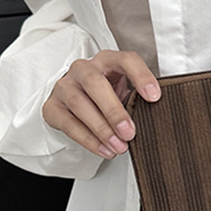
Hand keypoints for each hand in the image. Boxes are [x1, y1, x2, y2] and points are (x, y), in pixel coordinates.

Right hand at [42, 50, 159, 158]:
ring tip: (119, 147)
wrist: (76, 101)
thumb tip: (158, 114)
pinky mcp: (52, 106)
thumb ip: (138, 97)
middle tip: (130, 132)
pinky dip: (88, 139)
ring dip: (101, 129)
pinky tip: (104, 149)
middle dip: (114, 111)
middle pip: (96, 84)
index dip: (141, 76)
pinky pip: (69, 123)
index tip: (154, 97)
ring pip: (80, 104)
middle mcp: (83, 69)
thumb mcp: (125, 90)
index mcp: (108, 61)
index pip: (126, 60)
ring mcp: (65, 86)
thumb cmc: (108, 95)